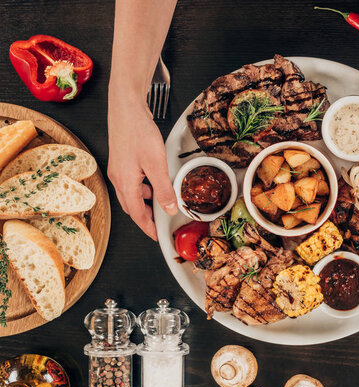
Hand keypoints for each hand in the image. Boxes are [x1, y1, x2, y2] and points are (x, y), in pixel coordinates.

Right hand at [107, 96, 176, 239]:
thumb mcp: (156, 164)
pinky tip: (154, 182)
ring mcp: (118, 169)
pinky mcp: (122, 160)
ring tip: (160, 204)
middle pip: (131, 207)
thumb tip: (169, 208)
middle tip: (158, 224)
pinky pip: (132, 182)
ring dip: (144, 202)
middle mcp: (118, 178)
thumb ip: (163, 188)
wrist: (126, 107)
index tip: (156, 236)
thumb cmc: (137, 131)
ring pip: (131, 194)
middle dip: (145, 218)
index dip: (148, 227)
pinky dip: (142, 188)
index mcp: (125, 184)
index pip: (137, 215)